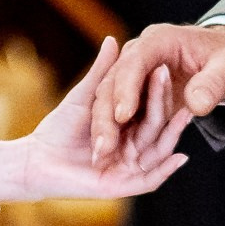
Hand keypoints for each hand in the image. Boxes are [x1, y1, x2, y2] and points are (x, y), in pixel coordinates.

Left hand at [20, 38, 190, 201]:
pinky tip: (180, 156)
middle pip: (157, 128)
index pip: (150, 108)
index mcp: (127, 127)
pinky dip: (165, 170)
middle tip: (181, 84)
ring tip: (187, 114)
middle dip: (168, 107)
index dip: (159, 90)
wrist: (37, 158)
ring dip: (173, 134)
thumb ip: (102, 72)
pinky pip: (149, 180)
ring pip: (158, 151)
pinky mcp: (122, 185)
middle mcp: (133, 147)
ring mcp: (130, 167)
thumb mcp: (86, 96)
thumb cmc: (59, 127)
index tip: (167, 67)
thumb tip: (114, 39)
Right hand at [89, 22, 224, 166]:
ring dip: (103, 125)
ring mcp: (133, 71)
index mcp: (159, 40)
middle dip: (107, 113)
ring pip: (109, 97)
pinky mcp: (135, 89)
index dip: (126, 88)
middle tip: (103, 144)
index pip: (135, 61)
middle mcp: (140, 52)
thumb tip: (194, 104)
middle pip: (114, 81)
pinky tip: (109, 151)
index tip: (122, 115)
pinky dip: (113, 128)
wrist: (223, 57)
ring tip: (101, 153)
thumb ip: (212, 86)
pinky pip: (118, 108)